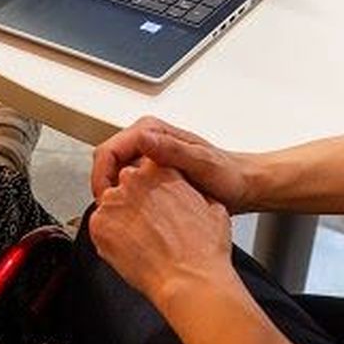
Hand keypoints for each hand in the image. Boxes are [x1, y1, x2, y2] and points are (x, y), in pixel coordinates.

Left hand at [89, 158, 232, 308]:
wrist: (189, 280)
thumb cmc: (203, 250)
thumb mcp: (214, 208)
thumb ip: (196, 193)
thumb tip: (192, 196)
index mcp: (160, 169)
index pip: (144, 167)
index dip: (150, 188)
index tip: (155, 202)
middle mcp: (133, 180)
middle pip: (125, 184)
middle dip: (134, 201)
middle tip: (149, 224)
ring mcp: (113, 201)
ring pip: (111, 205)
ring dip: (121, 218)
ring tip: (141, 240)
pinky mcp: (98, 224)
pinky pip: (99, 226)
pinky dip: (111, 237)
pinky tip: (131, 249)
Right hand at [91, 116, 256, 212]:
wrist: (242, 185)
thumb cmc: (228, 176)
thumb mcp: (201, 162)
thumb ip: (171, 149)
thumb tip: (143, 139)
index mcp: (151, 131)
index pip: (108, 150)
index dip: (101, 177)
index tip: (106, 200)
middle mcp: (147, 139)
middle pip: (107, 161)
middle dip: (105, 187)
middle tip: (112, 211)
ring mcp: (147, 154)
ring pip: (114, 173)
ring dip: (115, 193)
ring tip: (124, 213)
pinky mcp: (150, 170)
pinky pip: (126, 182)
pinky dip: (126, 197)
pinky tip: (136, 211)